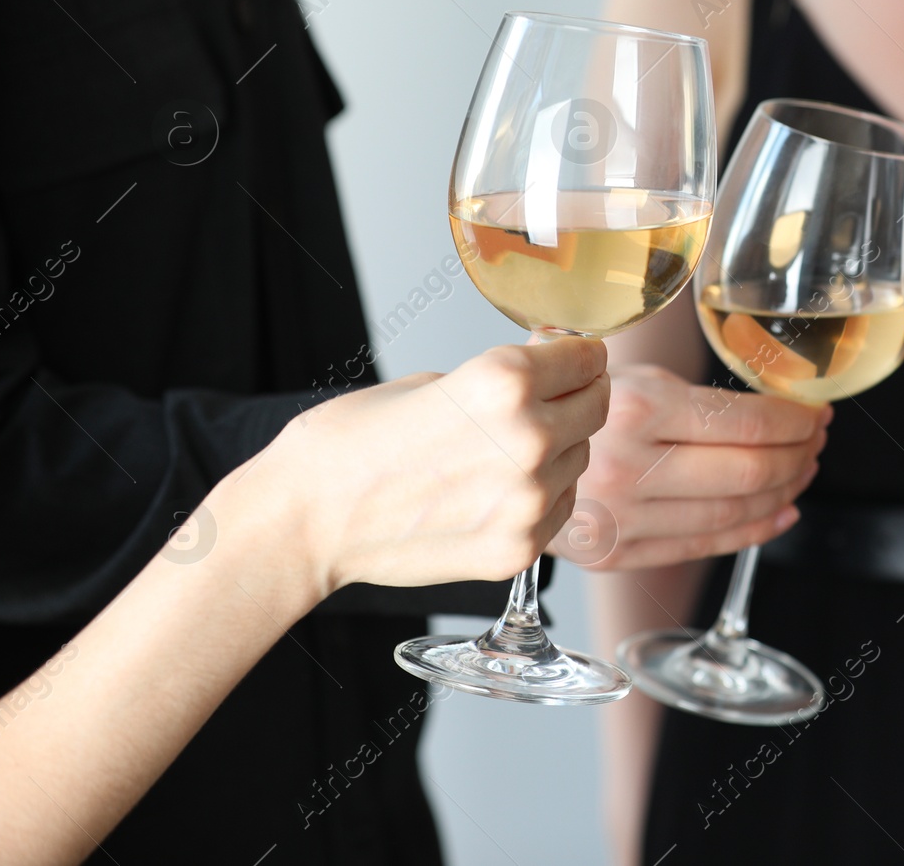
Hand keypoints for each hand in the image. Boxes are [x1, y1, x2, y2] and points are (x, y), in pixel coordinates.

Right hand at [224, 339, 609, 600]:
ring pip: (580, 460)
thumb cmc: (352, 445)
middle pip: (597, 407)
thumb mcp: (433, 382)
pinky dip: (543, 496)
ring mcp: (529, 500)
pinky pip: (560, 508)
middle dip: (579, 397)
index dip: (581, 355)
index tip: (576, 358)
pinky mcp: (519, 547)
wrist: (307, 520)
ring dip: (560, 450)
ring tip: (505, 451)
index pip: (587, 358)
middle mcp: (529, 438)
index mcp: (506, 382)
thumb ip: (503, 379)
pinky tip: (498, 490)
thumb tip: (548, 373)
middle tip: (556, 399)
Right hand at [566, 364, 828, 569]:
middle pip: (748, 471)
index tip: (815, 412)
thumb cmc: (559, 409)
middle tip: (817, 439)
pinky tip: (780, 511)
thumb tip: (767, 398)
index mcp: (633, 407)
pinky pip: (703, 544)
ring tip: (802, 469)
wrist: (488, 460)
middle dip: (798, 455)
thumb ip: (682, 389)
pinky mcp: (618, 553)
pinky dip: (752, 530)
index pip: (744, 421)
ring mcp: (624, 518)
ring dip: (782, 491)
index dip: (794, 420)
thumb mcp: (613, 372)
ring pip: (732, 512)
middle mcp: (629, 466)